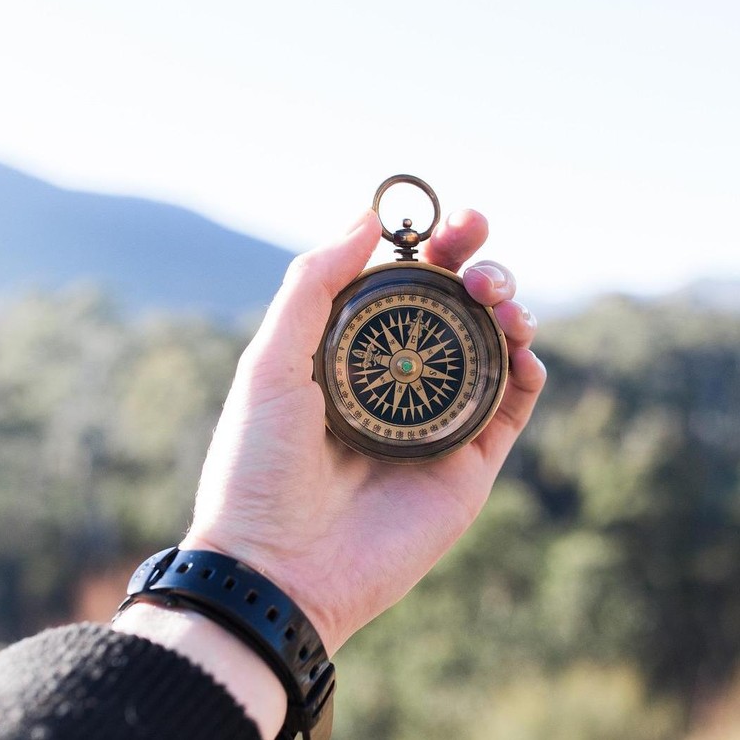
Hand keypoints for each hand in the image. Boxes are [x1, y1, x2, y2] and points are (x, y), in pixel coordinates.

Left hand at [180, 208, 546, 654]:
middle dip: (476, 267)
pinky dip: (527, 369)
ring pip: (490, 349)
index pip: (400, 286)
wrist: (277, 568)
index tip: (449, 219)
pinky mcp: (466, 466)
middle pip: (453, 309)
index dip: (430, 247)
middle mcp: (393, 383)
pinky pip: (511, 407)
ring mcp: (433, 423)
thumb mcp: (271, 362)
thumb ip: (314, 285)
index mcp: (346, 354)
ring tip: (498, 299)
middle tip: (478, 254)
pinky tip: (520, 347)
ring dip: (506, 309)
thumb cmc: (259, 465)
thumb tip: (367, 216)